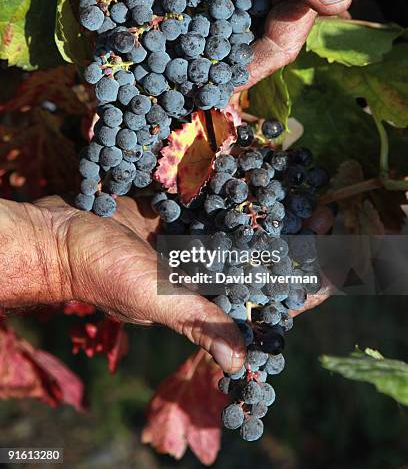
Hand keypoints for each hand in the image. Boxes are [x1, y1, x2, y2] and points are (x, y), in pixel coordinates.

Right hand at [0, 196, 332, 372]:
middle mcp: (201, 265)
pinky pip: (211, 192)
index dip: (294, 285)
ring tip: (305, 185)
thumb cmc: (104, 274)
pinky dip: (233, 181)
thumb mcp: (154, 299)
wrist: (60, 234)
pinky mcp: (174, 205)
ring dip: (270, 204)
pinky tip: (257, 165)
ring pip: (239, 218)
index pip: (260, 294)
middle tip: (327, 215)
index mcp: (202, 294)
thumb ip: (198, 321)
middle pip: (257, 251)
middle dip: (292, 236)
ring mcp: (189, 233)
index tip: (330, 272)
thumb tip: (242, 364)